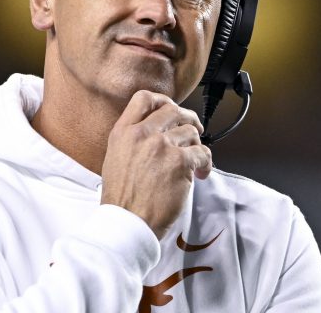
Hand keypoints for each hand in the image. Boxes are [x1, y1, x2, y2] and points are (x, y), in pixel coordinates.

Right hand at [100, 90, 212, 239]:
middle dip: (188, 118)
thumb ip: (132, 140)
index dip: (162, 101)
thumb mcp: (115, 159)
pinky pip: (202, 152)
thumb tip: (155, 131)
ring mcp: (162, 146)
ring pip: (190, 131)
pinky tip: (201, 172)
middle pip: (173, 110)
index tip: (171, 110)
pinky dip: (206, 162)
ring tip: (196, 160)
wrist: (127, 223)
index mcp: (123, 132)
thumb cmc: (121, 200)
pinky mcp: (180, 162)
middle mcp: (142, 134)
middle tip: (194, 129)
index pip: (144, 98)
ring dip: (197, 144)